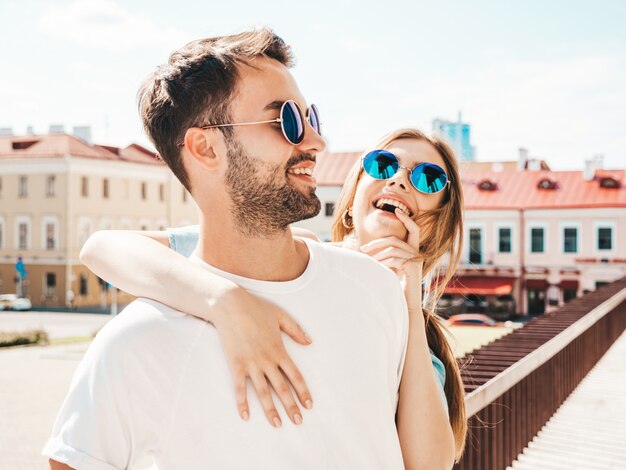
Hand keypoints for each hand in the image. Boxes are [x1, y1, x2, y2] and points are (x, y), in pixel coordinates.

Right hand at [212, 287, 312, 426]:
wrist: (230, 305)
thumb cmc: (256, 308)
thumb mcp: (281, 316)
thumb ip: (296, 330)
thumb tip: (309, 342)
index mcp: (279, 350)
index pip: (295, 376)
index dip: (303, 391)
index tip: (309, 405)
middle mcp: (267, 360)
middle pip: (282, 388)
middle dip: (291, 406)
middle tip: (298, 421)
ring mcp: (251, 363)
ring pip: (264, 392)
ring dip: (271, 410)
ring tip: (277, 424)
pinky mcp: (236, 364)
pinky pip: (240, 387)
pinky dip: (242, 403)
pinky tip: (245, 416)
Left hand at [360, 208, 423, 314]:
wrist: (405, 303)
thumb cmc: (394, 286)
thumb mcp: (387, 267)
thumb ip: (382, 256)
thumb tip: (363, 247)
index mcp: (412, 250)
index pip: (414, 229)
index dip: (407, 219)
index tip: (398, 210)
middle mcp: (417, 253)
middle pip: (396, 239)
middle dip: (377, 242)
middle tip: (363, 249)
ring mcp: (416, 260)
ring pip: (394, 248)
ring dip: (378, 254)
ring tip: (368, 262)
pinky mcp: (413, 268)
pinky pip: (395, 259)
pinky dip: (383, 262)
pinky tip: (377, 267)